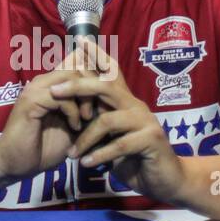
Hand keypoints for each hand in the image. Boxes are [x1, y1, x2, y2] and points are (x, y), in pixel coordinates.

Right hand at [0, 41, 100, 181]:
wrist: (15, 164)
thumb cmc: (43, 148)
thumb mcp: (73, 128)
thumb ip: (85, 112)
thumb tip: (108, 103)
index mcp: (52, 85)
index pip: (76, 62)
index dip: (95, 74)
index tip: (108, 98)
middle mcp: (43, 82)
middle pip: (77, 65)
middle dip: (94, 86)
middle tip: (100, 109)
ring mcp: (35, 89)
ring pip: (69, 76)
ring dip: (85, 97)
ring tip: (87, 117)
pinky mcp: (30, 102)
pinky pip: (60, 96)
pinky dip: (73, 111)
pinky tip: (75, 127)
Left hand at [51, 39, 187, 203]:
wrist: (166, 180)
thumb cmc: (134, 158)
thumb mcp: (111, 137)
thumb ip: (98, 121)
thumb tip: (72, 106)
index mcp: (125, 101)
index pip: (112, 72)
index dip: (97, 55)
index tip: (79, 40)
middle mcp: (136, 105)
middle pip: (105, 86)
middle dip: (78, 86)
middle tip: (53, 92)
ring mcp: (146, 121)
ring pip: (107, 120)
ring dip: (85, 138)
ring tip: (71, 153)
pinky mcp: (152, 139)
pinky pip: (119, 144)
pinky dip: (99, 154)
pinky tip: (86, 163)